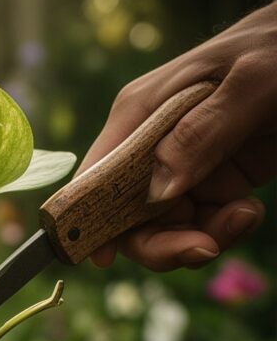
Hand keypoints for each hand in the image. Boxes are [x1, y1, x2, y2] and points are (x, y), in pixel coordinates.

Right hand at [80, 0, 275, 270]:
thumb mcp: (251, 81)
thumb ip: (201, 133)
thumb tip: (157, 191)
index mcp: (139, 112)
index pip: (96, 175)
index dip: (89, 219)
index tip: (101, 258)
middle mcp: (151, 145)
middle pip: (128, 216)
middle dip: (159, 243)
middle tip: (202, 249)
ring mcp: (183, 165)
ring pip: (168, 228)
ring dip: (203, 237)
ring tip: (243, 217)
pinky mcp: (215, 180)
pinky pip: (203, 224)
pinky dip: (225, 230)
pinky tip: (249, 212)